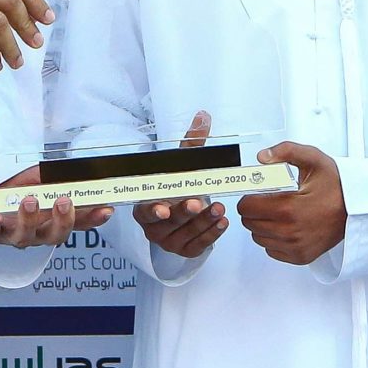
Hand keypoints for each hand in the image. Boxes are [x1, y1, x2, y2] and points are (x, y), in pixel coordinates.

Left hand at [0, 167, 108, 247]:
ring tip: (30, 200)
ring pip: (24, 236)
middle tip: (64, 201)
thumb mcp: (36, 179)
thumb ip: (54, 178)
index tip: (105, 209)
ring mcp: (10, 233)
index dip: (91, 219)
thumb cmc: (9, 189)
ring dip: (29, 219)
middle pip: (53, 236)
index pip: (76, 223)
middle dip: (62, 220)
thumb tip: (77, 171)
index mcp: (49, 220)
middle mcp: (33, 232)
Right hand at [137, 112, 230, 256]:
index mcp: (145, 205)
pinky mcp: (185, 250)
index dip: (154, 209)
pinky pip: (198, 245)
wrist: (184, 213)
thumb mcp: (182, 165)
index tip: (163, 208)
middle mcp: (154, 226)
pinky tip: (222, 222)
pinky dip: (211, 234)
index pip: (145, 209)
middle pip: (169, 221)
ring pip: (186, 233)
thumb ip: (191, 143)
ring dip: (204, 221)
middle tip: (198, 202)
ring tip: (219, 209)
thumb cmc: (177, 187)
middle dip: (184, 212)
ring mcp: (168, 241)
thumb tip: (203, 116)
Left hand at [239, 142, 347, 265]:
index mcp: (289, 208)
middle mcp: (291, 231)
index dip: (249, 196)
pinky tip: (286, 226)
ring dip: (262, 224)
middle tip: (269, 200)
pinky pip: (271, 250)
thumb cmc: (336, 186)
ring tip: (279, 212)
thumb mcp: (313, 159)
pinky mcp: (300, 256)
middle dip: (255, 209)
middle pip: (250, 223)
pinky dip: (273, 239)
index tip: (258, 192)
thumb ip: (286, 151)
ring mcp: (295, 246)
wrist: (356, 208)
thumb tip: (263, 157)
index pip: (247, 207)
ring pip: (258, 237)